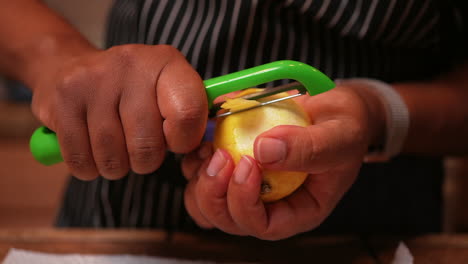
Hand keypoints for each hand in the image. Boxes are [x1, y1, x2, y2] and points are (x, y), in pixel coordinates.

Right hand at [31, 44, 207, 179]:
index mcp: (168, 63)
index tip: (173, 140)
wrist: (72, 66)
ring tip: (116, 145)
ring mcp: (94, 80)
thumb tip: (206, 154)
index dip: (183, 141)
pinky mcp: (64, 99)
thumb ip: (190, 117)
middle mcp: (132, 65)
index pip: (188, 114)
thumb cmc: (133, 91)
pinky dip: (90, 168)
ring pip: (113, 159)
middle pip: (148, 147)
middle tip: (139, 145)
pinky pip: (82, 162)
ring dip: (117, 166)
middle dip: (146, 160)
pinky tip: (92, 148)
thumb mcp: (167, 91)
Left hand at [182, 85, 383, 239]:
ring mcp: (248, 185)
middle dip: (215, 192)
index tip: (247, 164)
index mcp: (298, 210)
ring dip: (200, 178)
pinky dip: (196, 158)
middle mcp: (269, 204)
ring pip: (206, 202)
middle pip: (227, 219)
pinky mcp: (234, 164)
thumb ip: (309, 147)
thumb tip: (263, 151)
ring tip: (210, 147)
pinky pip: (201, 172)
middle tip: (220, 155)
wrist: (334, 110)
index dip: (245, 204)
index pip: (263, 226)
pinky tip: (206, 137)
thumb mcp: (340, 136)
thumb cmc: (346, 127)